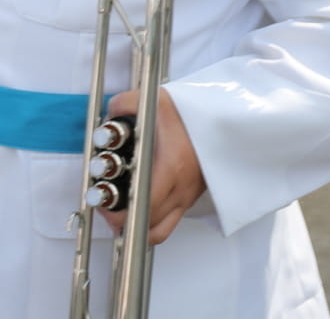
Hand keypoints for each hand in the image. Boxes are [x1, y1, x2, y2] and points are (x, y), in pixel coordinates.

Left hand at [98, 88, 205, 245]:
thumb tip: (108, 117)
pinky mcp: (192, 197)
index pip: (146, 205)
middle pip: (151, 225)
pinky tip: (135, 209)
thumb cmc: (191, 112)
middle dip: (123, 222)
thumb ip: (123, 106)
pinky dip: (152, 221)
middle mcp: (183, 188)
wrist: (225, 120)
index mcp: (172, 167)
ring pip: (162, 229)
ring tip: (117, 216)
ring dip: (138, 228)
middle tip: (104, 210)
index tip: (104, 208)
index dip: (122, 213)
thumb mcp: (153, 101)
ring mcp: (189, 195)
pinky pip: (171, 220)